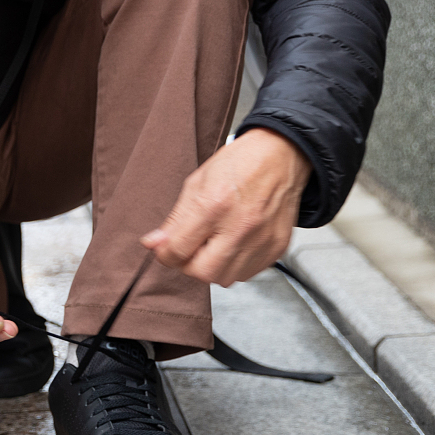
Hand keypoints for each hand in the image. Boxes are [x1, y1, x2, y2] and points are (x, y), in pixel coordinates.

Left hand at [142, 129, 309, 286]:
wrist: (280, 156)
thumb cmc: (240, 163)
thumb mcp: (197, 183)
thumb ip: (175, 219)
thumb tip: (154, 244)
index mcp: (214, 205)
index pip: (178, 250)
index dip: (164, 253)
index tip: (164, 249)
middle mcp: (240, 226)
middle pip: (203, 272)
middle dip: (188, 265)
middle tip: (189, 249)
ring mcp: (262, 240)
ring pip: (226, 278)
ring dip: (213, 267)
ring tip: (214, 244)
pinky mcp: (277, 248)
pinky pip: (248, 274)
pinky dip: (235, 265)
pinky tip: (233, 245)